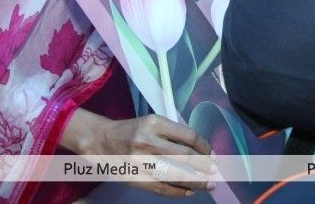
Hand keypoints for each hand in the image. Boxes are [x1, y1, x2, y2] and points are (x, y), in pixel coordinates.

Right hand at [65, 111, 215, 197]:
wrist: (100, 140)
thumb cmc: (132, 130)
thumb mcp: (152, 122)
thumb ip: (173, 134)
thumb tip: (201, 150)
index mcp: (154, 122)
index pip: (188, 136)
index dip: (204, 146)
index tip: (212, 154)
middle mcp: (147, 140)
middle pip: (184, 156)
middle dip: (203, 166)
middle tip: (214, 171)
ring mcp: (140, 161)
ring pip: (175, 174)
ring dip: (195, 181)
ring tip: (208, 185)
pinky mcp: (134, 177)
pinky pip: (161, 187)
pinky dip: (178, 191)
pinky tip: (189, 191)